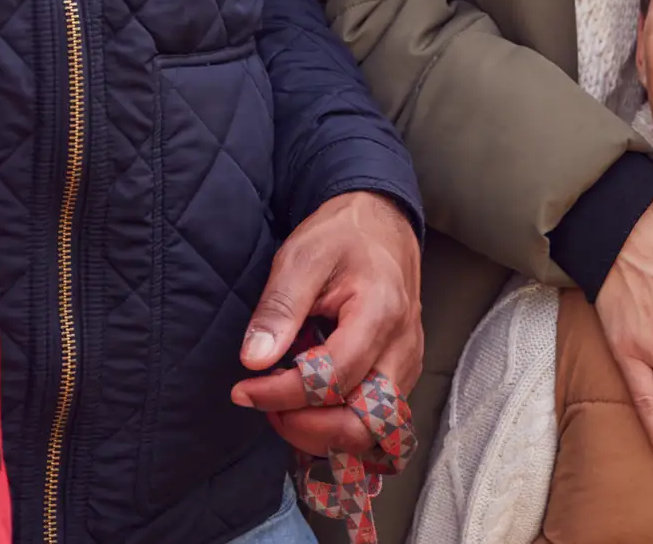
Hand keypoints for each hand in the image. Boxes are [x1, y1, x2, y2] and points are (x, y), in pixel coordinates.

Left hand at [230, 191, 422, 457]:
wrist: (382, 221)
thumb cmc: (342, 235)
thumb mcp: (301, 257)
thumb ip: (279, 308)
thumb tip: (254, 360)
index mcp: (380, 312)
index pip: (333, 378)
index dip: (283, 394)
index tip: (244, 388)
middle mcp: (402, 346)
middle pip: (364, 423)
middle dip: (308, 428)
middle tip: (268, 407)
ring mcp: (408, 362)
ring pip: (373, 430)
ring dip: (324, 431)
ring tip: (284, 406)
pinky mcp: (403, 371)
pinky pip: (378, 418)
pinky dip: (340, 422)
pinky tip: (309, 401)